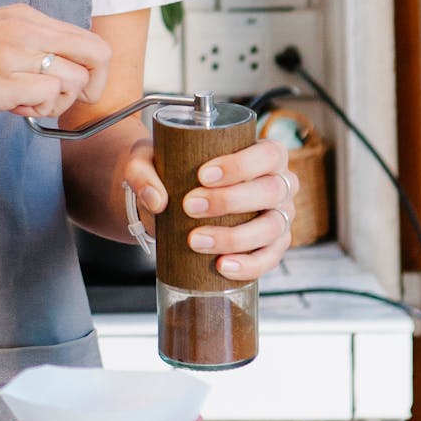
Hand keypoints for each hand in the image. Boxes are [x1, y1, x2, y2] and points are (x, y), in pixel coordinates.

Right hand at [0, 4, 111, 116]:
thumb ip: (26, 48)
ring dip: (56, 104)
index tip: (77, 90)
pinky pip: (43, 99)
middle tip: (59, 103)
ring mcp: (13, 56)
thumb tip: (52, 79)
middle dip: (90, 90)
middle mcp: (26, 31)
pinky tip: (9, 108)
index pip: (91, 41)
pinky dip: (34, 111)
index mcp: (27, 17)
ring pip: (72, 82)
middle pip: (97, 58)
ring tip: (22, 104)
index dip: (94, 73)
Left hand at [123, 138, 297, 279]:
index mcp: (265, 156)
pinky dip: (248, 265)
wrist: (171, 205)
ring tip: (196, 241)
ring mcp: (278, 218)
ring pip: (271, 228)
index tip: (204, 175)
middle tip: (191, 207)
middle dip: (230, 201)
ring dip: (234, 237)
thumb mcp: (148, 163)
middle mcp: (279, 185)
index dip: (241, 165)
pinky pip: (269, 260)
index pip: (268, 155)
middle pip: (270, 191)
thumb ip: (142, 173)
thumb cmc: (172, 174)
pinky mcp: (271, 247)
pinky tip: (221, 266)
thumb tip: (157, 200)